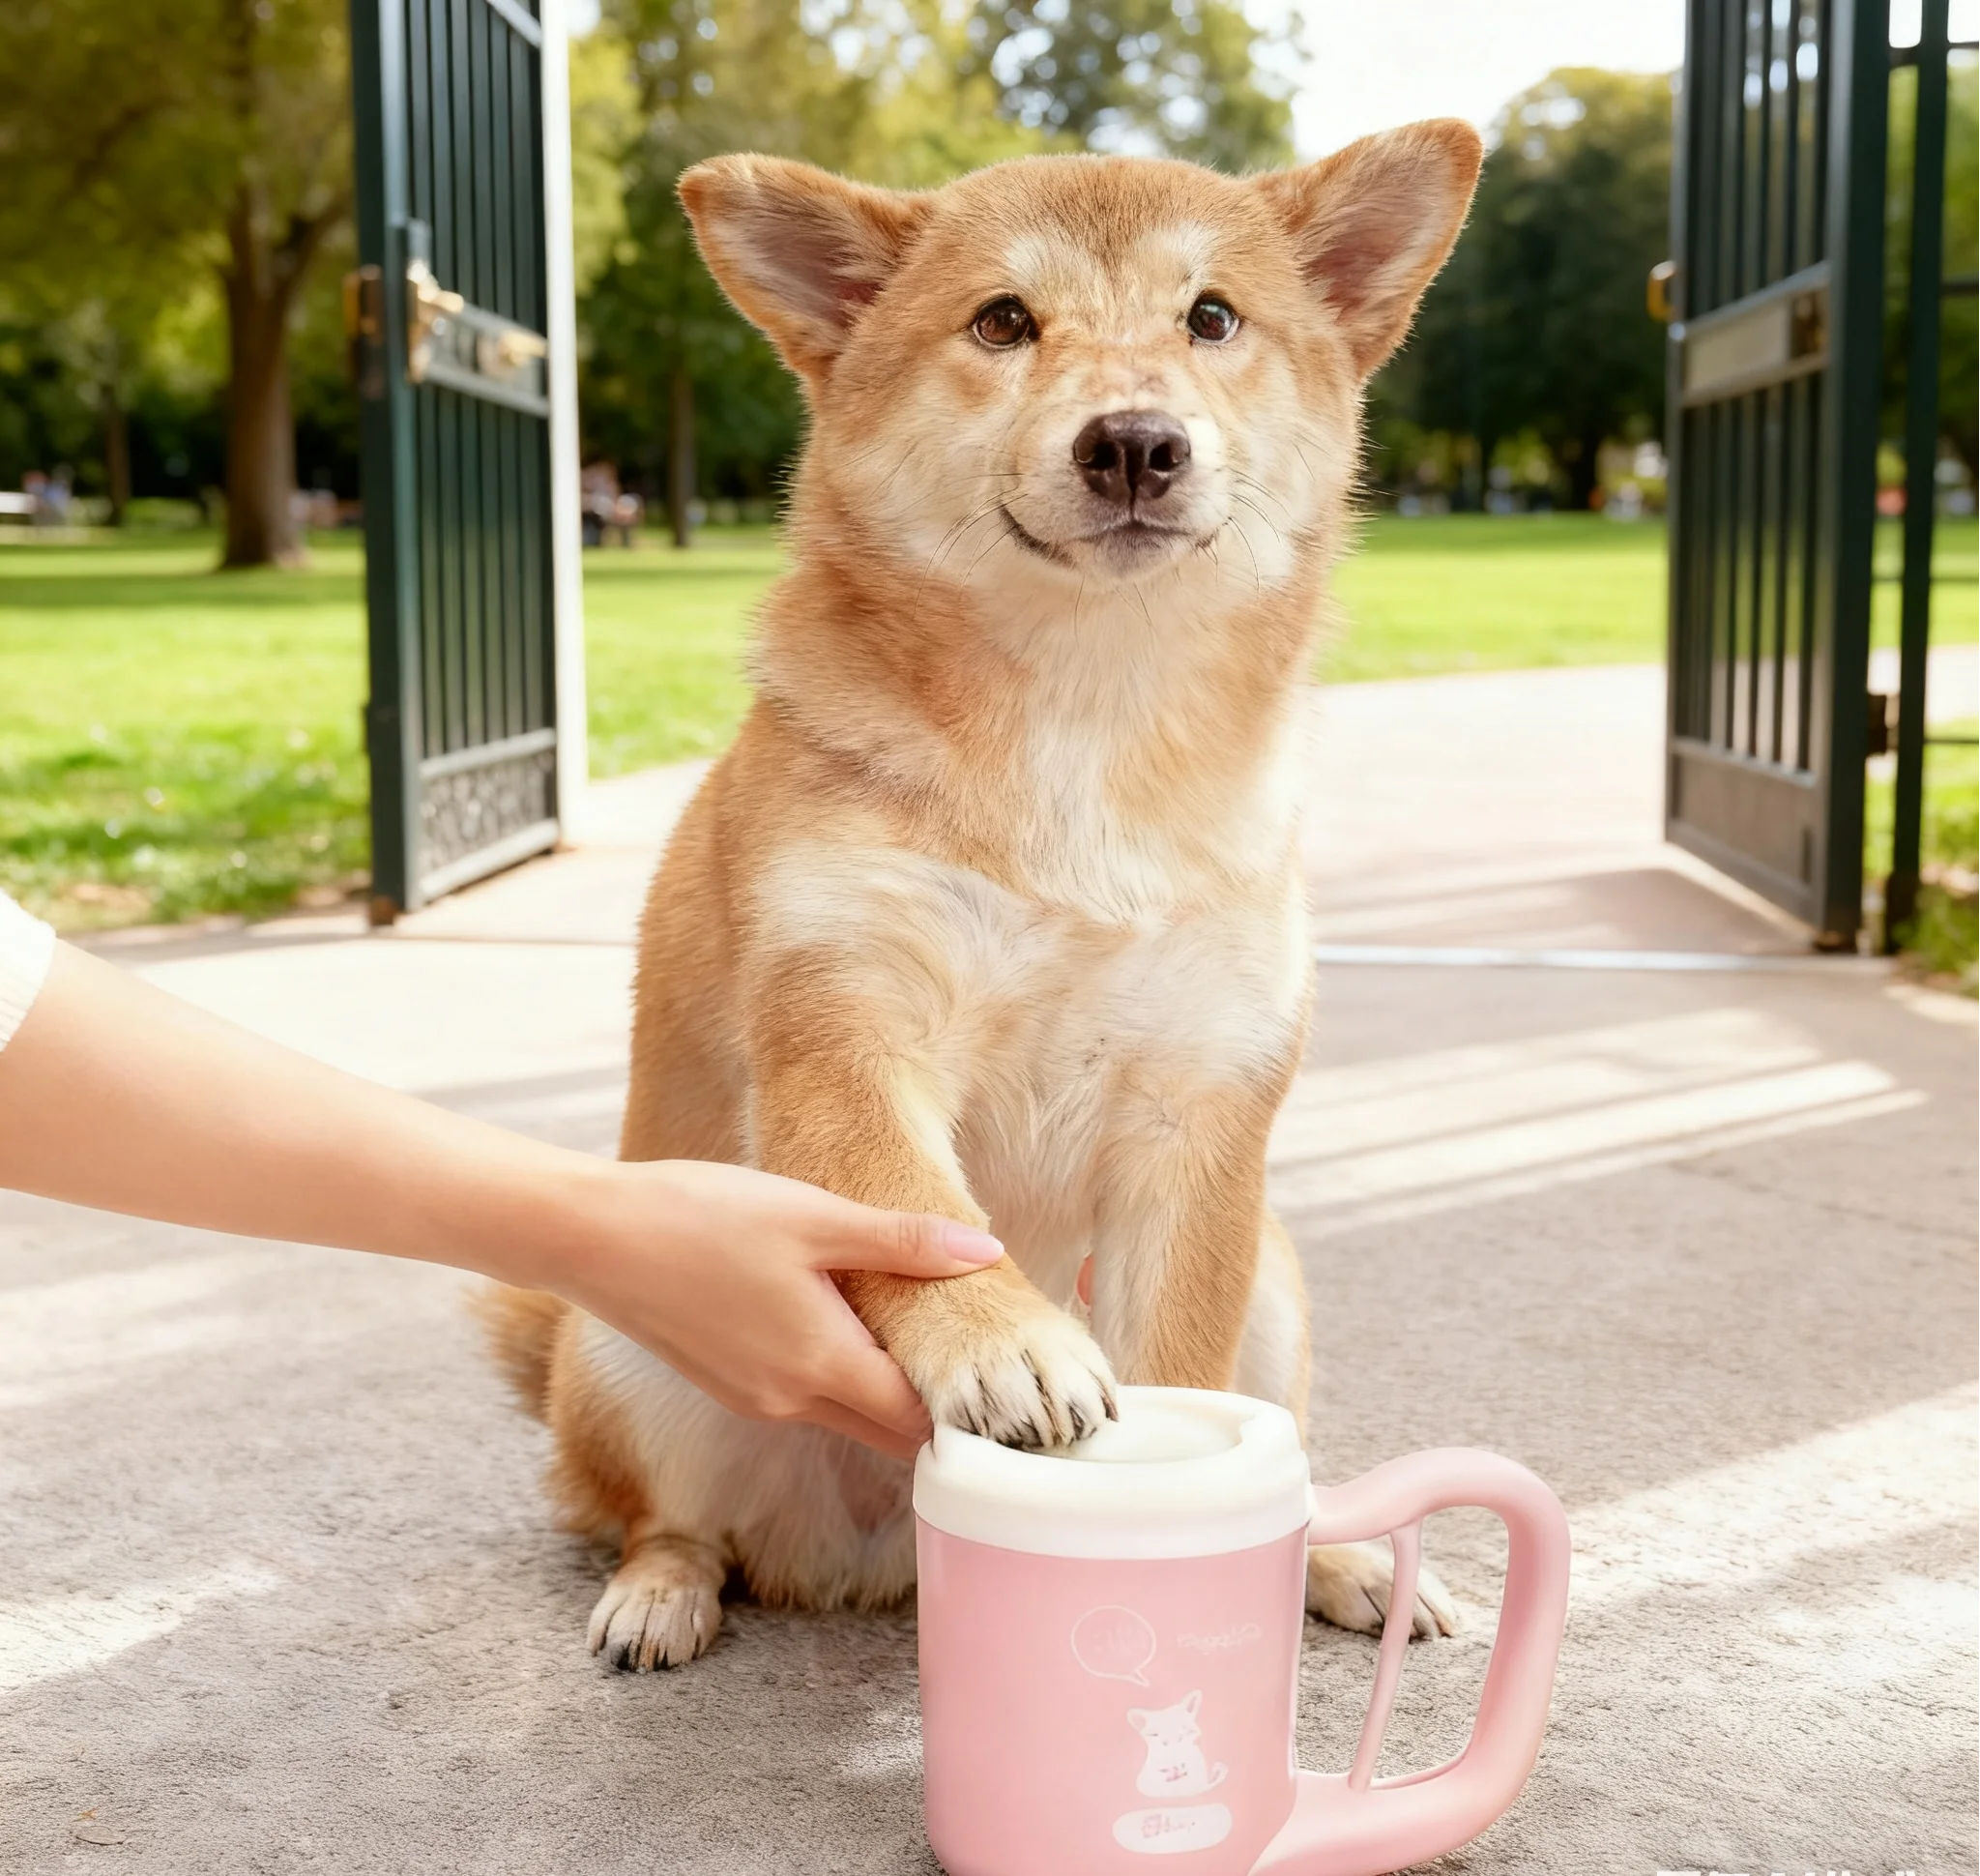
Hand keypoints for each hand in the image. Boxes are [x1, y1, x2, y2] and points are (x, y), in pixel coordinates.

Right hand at [544, 1158, 1004, 1460]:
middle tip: (1001, 1395)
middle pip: (890, 1433)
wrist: (593, 1237)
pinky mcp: (731, 1381)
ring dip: (894, 1399)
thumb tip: (986, 1253)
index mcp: (822, 1364)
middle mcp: (791, 1399)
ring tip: (945, 1359)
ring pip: (849, 1414)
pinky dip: (847, 1381)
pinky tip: (861, 1335)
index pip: (920, 1422)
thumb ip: (903, 1241)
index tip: (1020, 1409)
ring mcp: (757, 1397)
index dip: (972, 1422)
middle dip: (943, 1423)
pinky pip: (809, 1395)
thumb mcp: (813, 1216)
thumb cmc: (701, 1218)